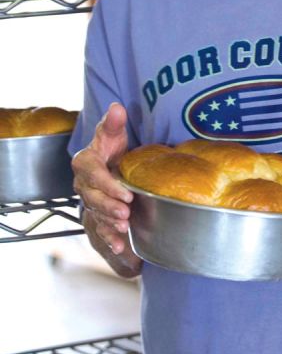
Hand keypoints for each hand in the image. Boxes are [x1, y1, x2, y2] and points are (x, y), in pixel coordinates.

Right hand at [72, 102, 140, 275]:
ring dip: (109, 222)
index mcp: (85, 163)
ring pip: (96, 214)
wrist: (112, 167)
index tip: (126, 192)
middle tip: (125, 211)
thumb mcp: (113, 135)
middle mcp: (83, 185)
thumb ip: (114, 123)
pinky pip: (100, 230)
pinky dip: (110, 240)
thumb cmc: (112, 149)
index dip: (108, 184)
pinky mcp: (97, 216)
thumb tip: (117, 107)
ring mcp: (89, 202)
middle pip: (93, 198)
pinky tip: (121, 246)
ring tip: (124, 225)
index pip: (93, 174)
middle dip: (108, 206)